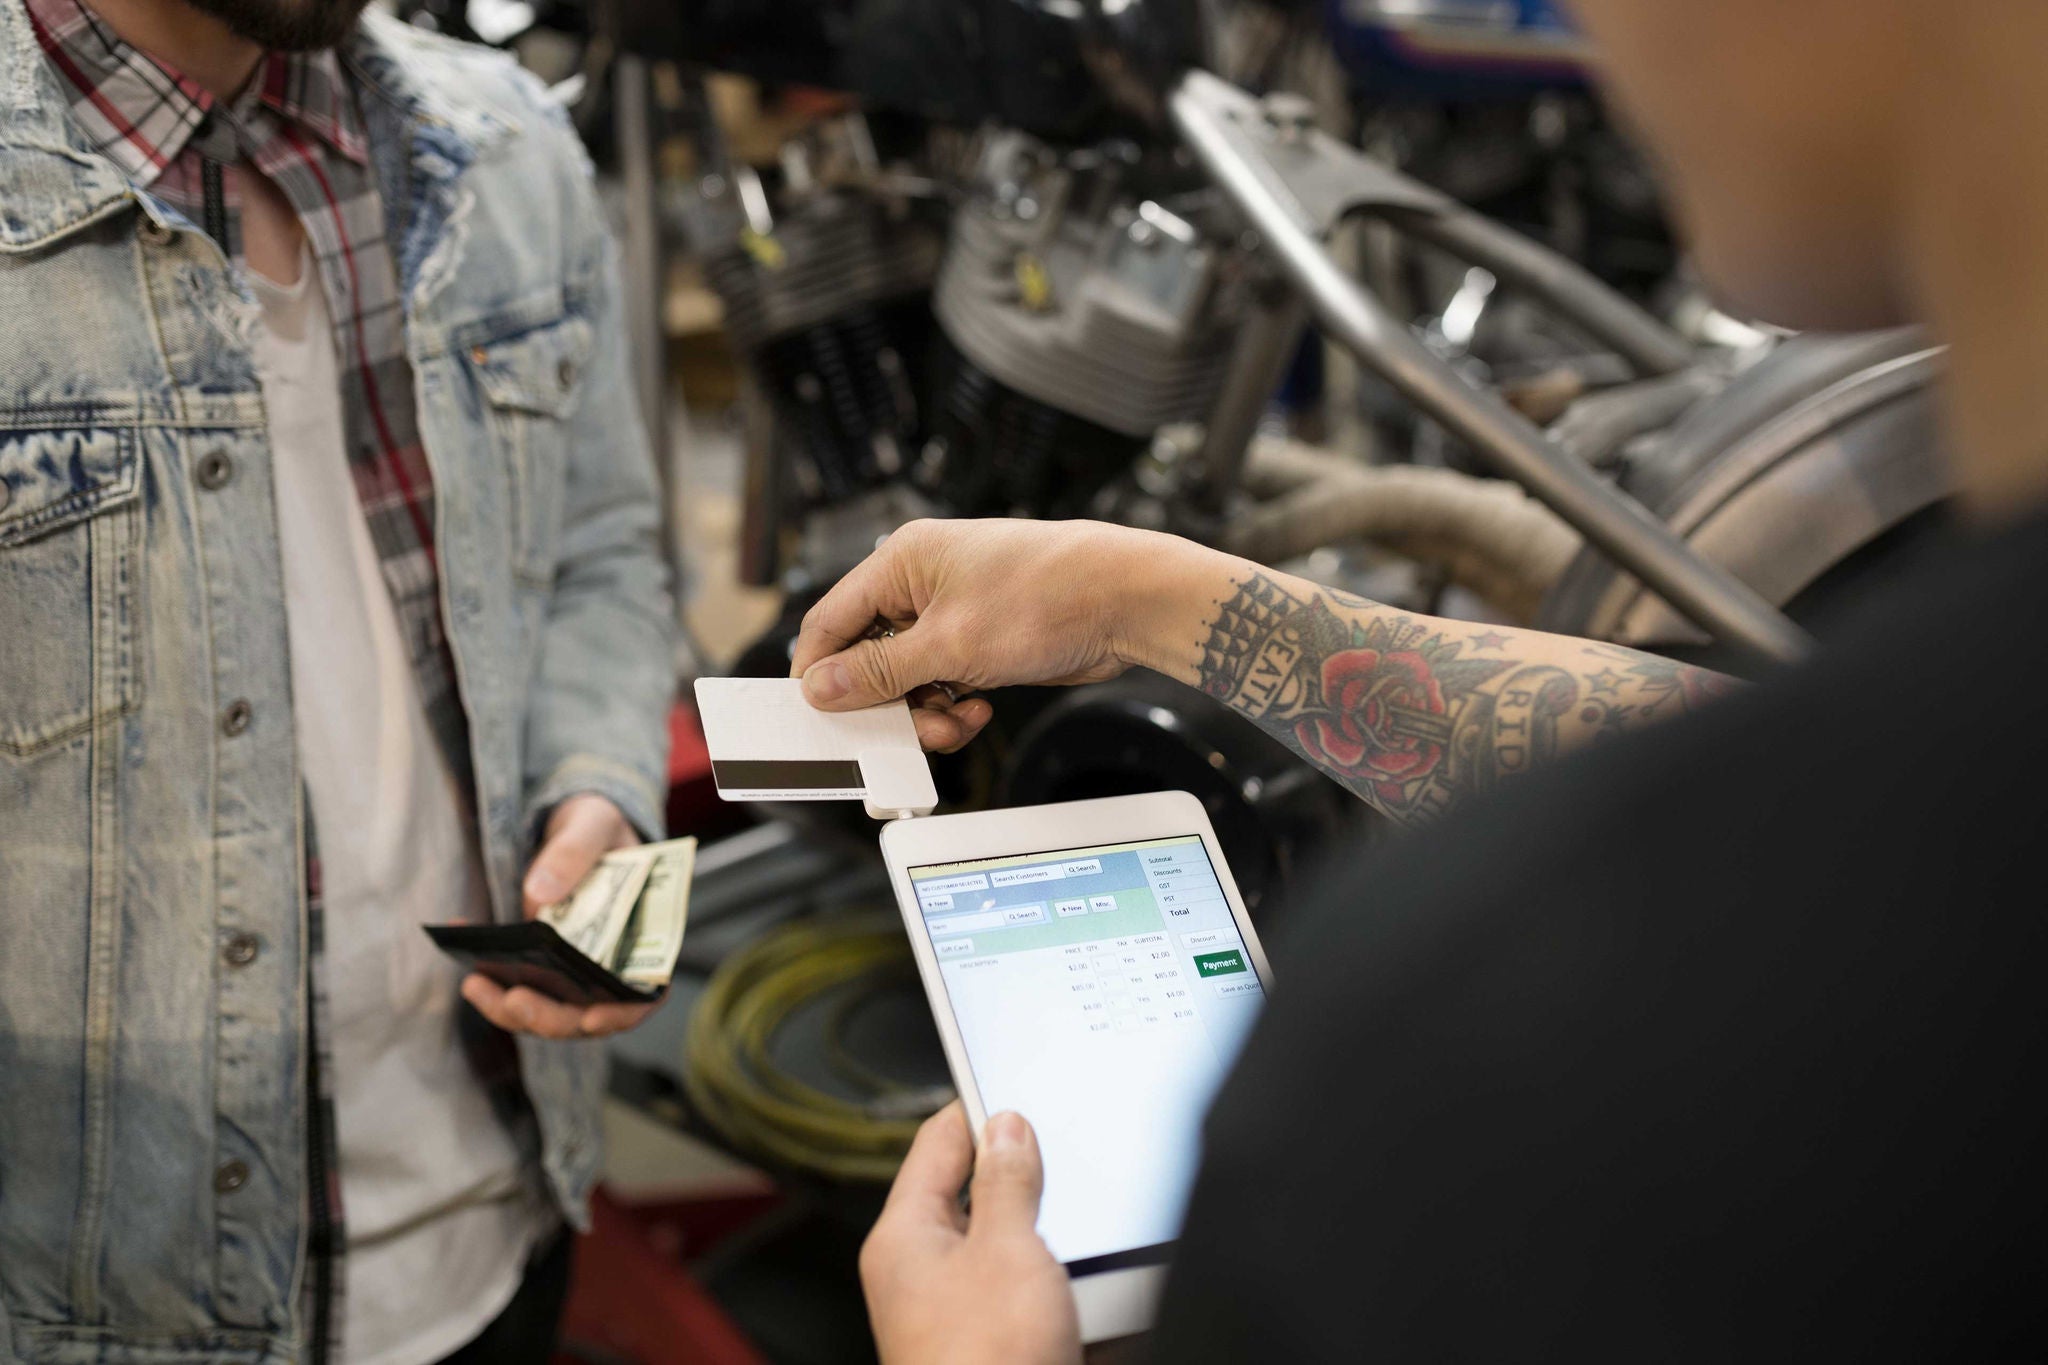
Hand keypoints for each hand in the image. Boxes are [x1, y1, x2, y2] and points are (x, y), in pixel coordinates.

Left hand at [460, 793, 659, 1038]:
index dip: (622, 1013)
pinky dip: (492, 988)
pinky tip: (468, 971)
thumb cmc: (597, 825)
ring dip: (512, 1011)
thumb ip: (573, 852)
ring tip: (475, 987)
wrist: (572, 823)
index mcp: (642, 937)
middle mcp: (608, 965)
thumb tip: (540, 894)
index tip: (592, 1017)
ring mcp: (571, 971)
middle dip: (550, 1017)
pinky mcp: (537, 967)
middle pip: (587, 1015)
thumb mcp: (592, 824)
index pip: (643, 994)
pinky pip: (518, 990)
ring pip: (548, 1012)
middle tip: (515, 1000)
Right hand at [790, 519, 1209, 750]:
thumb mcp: (950, 644)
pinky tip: (978, 710)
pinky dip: (952, 706)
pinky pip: (942, 682)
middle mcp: (922, 583)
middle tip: (906, 730)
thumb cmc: (1048, 595)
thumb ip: (879, 671)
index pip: (830, 620)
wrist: (1126, 601)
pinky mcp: (980, 639)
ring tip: (955, 719)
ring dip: (924, 711)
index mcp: (901, 562)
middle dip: (886, 702)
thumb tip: (822, 686)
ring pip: (907, 678)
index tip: (820, 716)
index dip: (819, 671)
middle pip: (868, 657)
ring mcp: (953, 613)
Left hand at [861, 1103, 1080, 1364]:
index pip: (936, 1145)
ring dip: (1038, 1237)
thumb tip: (1006, 1131)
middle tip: (1058, 1165)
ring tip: (1071, 1238)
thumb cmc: (984, 1361)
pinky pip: (1016, 1290)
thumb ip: (1007, 1183)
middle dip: (1018, 1180)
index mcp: (902, 1237)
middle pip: (968, 1195)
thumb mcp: (1008, 1251)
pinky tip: (1071, 1286)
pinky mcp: (981, 1340)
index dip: (979, 1113)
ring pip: (999, 1246)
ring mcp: (947, 1309)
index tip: (1018, 1097)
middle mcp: (915, 1273)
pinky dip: (1045, 1281)